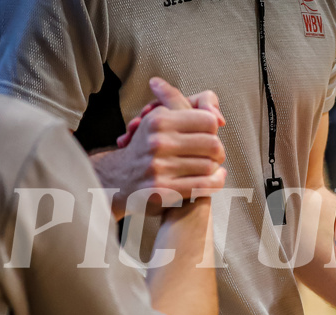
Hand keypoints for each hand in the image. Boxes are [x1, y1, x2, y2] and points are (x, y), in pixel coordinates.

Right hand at [92, 77, 226, 217]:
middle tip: (216, 154)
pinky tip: (215, 179)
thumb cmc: (145, 147)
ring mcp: (159, 167)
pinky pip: (202, 185)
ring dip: (215, 168)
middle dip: (218, 151)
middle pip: (213, 144)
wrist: (116, 178)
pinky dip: (215, 182)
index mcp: (159, 120)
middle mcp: (158, 142)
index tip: (211, 135)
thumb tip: (215, 112)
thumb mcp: (157, 117)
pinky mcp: (162, 190)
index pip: (208, 121)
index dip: (214, 128)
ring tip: (212, 167)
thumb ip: (183, 104)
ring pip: (209, 166)